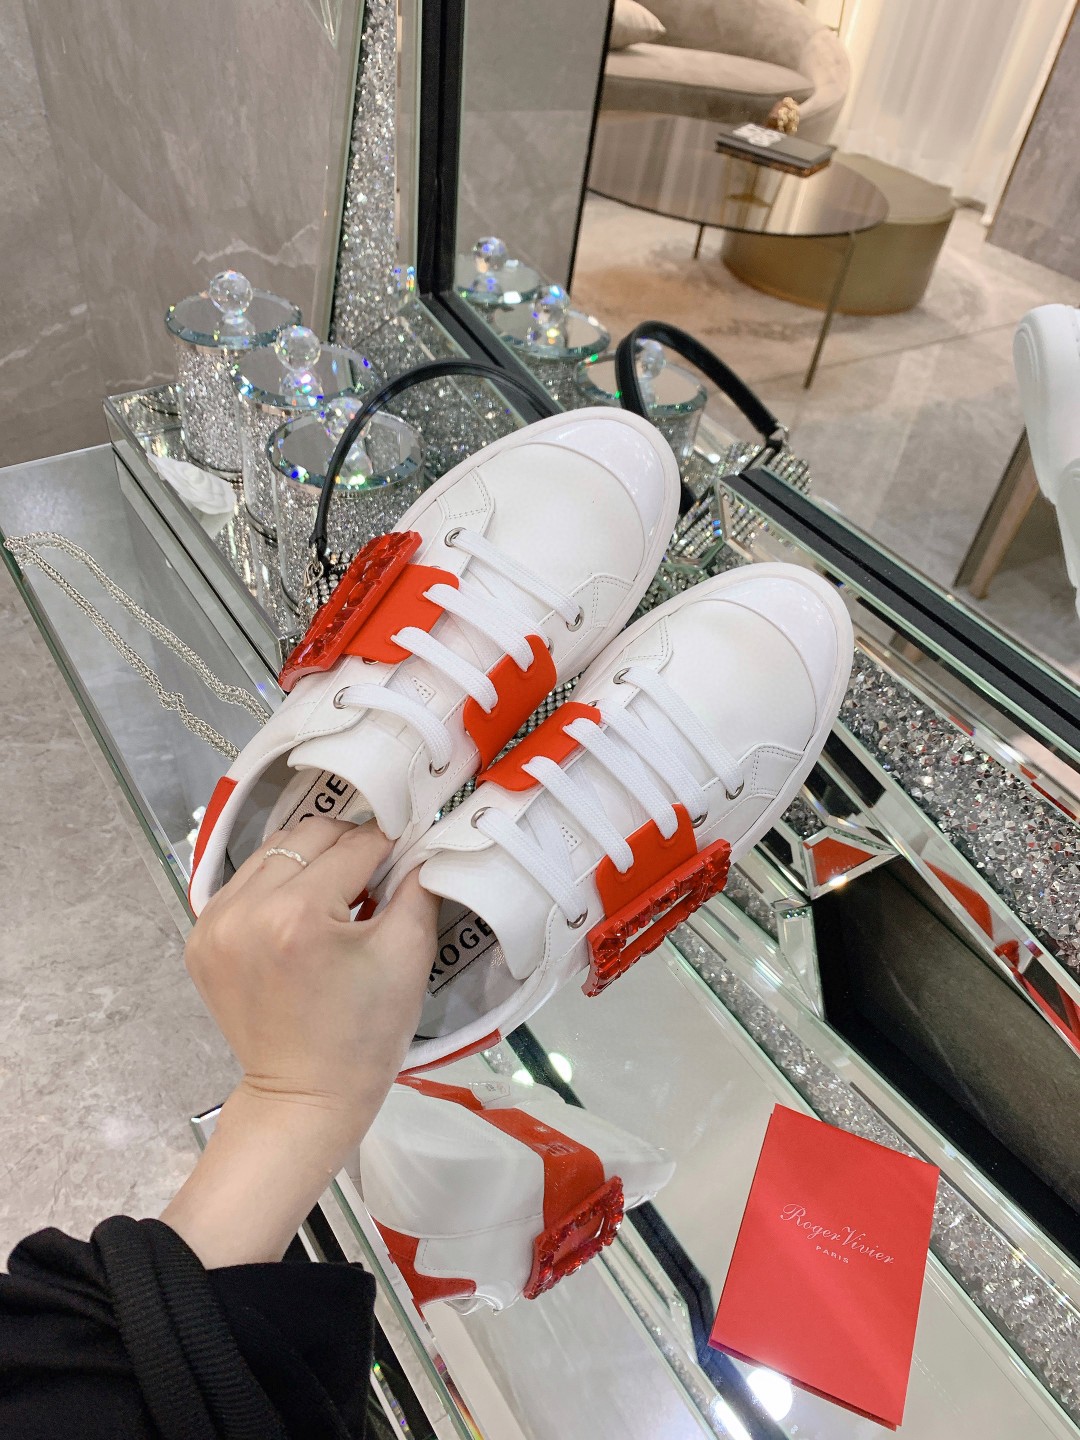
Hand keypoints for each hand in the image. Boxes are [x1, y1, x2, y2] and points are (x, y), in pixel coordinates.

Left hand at [186, 817, 435, 1122]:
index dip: (391, 844)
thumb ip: (419, 884)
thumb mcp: (408, 955)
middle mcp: (246, 910)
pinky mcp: (200, 939)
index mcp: (299, 914)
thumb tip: (421, 841)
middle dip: (348, 846)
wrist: (305, 1098)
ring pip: (274, 851)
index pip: (356, 845)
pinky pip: (245, 883)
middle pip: (310, 836)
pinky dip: (276, 886)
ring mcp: (214, 924)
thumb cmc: (365, 1034)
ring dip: (310, 861)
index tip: (409, 851)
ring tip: (335, 895)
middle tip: (374, 875)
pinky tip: (298, 916)